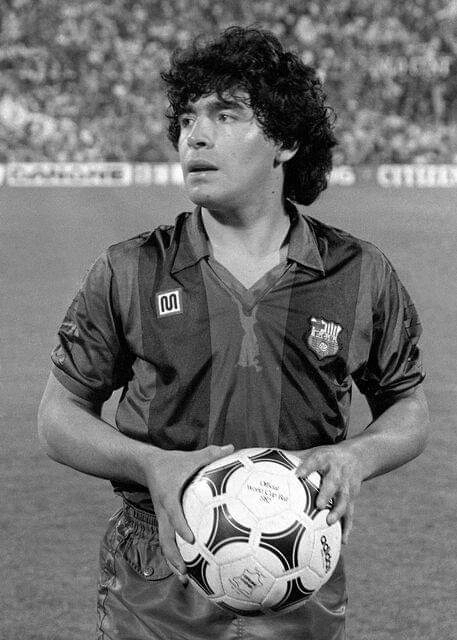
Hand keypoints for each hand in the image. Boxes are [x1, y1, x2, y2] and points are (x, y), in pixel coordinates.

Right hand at [142, 444, 233, 583]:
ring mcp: (162, 518)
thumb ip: (210, 454)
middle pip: (165, 538)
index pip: (174, 514)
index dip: (181, 527)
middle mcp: (164, 511)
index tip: (190, 539)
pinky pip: (168, 541)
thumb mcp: (190, 457)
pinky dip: (174, 556)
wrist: (148, 465)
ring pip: (165, 544)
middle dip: (173, 556)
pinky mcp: (164, 522)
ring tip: (184, 579)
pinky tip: (186, 569)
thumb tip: (232, 448)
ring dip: (173, 562)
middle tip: (185, 572)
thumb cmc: (173, 462)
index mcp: (169, 496)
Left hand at [293, 442, 362, 543]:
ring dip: (338, 511)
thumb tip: (266, 459)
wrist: (356, 457)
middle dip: (326, 493)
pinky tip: (343, 541)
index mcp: (324, 459)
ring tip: (329, 522)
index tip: (298, 474)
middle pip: (333, 482)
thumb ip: (292, 457)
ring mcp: (346, 487)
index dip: (308, 467)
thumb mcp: (312, 453)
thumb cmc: (326, 458)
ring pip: (344, 499)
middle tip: (318, 504)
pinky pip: (351, 514)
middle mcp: (337, 472)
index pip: (315, 461)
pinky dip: (347, 527)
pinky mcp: (352, 499)